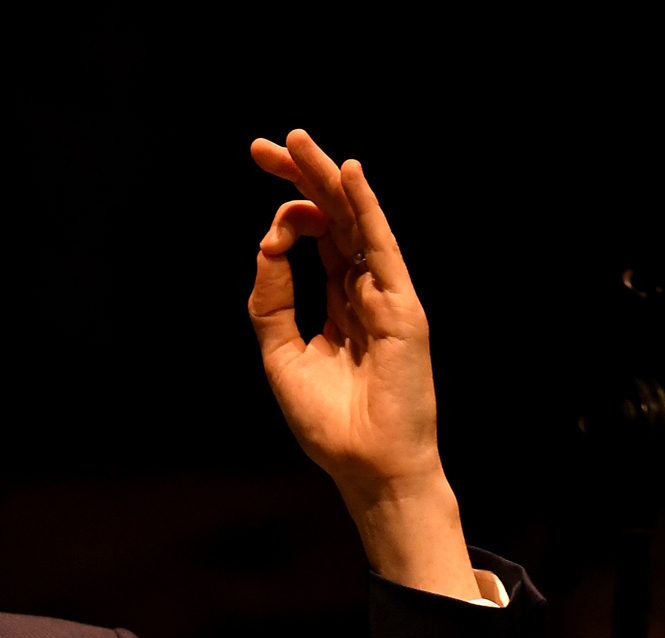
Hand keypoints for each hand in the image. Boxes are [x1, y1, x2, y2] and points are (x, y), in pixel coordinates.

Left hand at [244, 131, 473, 596]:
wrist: (368, 468)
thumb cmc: (331, 423)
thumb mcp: (282, 354)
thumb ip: (271, 301)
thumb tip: (267, 242)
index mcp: (339, 302)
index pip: (314, 239)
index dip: (285, 217)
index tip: (262, 228)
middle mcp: (365, 290)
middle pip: (334, 218)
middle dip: (302, 178)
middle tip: (268, 144)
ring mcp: (386, 296)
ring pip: (356, 223)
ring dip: (329, 179)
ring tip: (299, 141)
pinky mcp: (402, 308)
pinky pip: (382, 250)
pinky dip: (367, 211)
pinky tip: (350, 177)